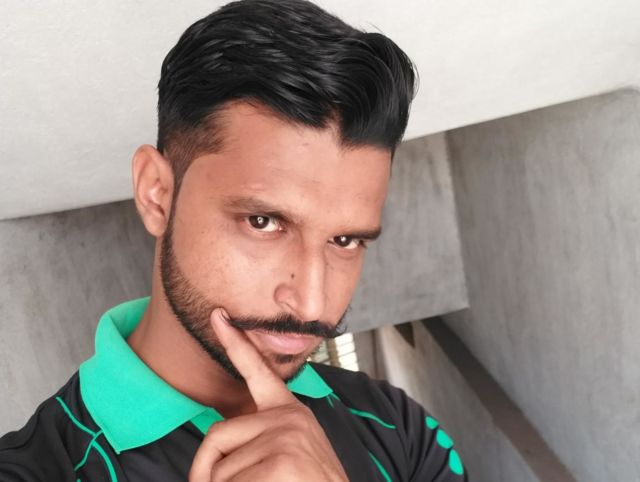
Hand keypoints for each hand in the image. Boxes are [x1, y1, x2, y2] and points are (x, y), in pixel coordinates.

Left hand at [188, 308, 348, 481]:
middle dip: (208, 470)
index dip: (235, 343)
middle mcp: (288, 418)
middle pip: (216, 435)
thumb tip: (212, 453)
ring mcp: (286, 437)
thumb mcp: (288, 453)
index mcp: (289, 413)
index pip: (258, 371)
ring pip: (219, 469)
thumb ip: (259, 439)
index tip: (218, 316)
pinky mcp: (281, 461)